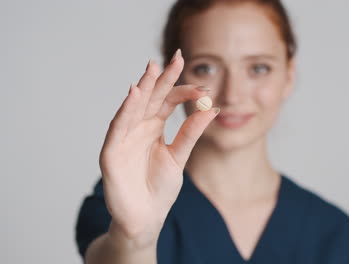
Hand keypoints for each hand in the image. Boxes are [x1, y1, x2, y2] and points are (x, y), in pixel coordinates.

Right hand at [98, 50, 218, 244]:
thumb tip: (212, 109)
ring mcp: (123, 138)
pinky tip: (134, 94)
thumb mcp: (179, 156)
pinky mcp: (111, 152)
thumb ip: (191, 133)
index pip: (167, 101)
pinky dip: (125, 111)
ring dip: (142, 88)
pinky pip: (118, 128)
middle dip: (161, 78)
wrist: (146, 218)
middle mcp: (138, 128)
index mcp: (154, 127)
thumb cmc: (160, 188)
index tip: (204, 87)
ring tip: (153, 69)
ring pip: (133, 107)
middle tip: (176, 59)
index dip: (183, 90)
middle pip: (150, 98)